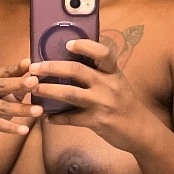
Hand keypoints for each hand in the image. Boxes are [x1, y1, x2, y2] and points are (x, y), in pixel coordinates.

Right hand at [0, 58, 42, 149]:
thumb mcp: (5, 97)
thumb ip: (18, 87)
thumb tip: (35, 75)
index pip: (4, 72)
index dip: (18, 68)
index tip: (31, 64)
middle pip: (2, 86)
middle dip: (19, 84)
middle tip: (35, 82)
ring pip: (2, 106)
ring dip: (21, 109)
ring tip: (38, 111)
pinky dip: (12, 127)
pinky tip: (24, 130)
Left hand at [28, 39, 148, 150]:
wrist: (140, 130)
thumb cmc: (125, 103)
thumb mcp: (117, 82)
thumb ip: (100, 72)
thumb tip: (72, 60)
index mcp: (114, 72)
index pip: (102, 53)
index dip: (85, 46)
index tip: (67, 44)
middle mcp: (109, 85)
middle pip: (77, 71)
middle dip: (52, 67)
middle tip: (35, 67)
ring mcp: (102, 103)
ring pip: (70, 94)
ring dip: (48, 90)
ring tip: (34, 88)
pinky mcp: (97, 121)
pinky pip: (72, 118)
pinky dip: (58, 118)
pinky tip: (47, 117)